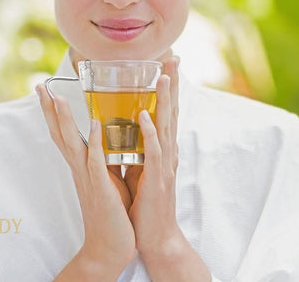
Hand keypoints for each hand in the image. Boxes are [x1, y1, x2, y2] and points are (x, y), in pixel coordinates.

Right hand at [36, 84, 135, 274]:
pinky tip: (94, 123)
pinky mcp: (101, 187)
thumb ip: (107, 158)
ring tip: (57, 97)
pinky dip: (95, 141)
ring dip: (65, 120)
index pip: (64, 133)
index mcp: (83, 165)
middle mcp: (80, 169)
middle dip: (50, 110)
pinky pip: (96, 161)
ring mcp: (88, 178)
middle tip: (39, 86)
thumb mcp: (110, 179)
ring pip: (72, 143)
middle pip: (60, 134)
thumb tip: (111, 139)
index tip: (47, 90)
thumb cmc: (113, 214)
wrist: (110, 248)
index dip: (55, 112)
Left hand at [123, 56, 182, 256]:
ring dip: (165, 101)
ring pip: (166, 127)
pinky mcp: (157, 180)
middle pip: (171, 112)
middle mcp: (167, 153)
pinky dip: (151, 133)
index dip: (167, 88)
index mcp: (162, 150)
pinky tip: (146, 115)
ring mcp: (165, 166)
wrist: (155, 238)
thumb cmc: (146, 205)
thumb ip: (136, 149)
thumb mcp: (140, 170)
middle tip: (173, 59)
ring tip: (163, 77)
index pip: (166, 112)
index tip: (166, 64)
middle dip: (172, 85)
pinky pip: (154, 152)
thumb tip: (125, 131)